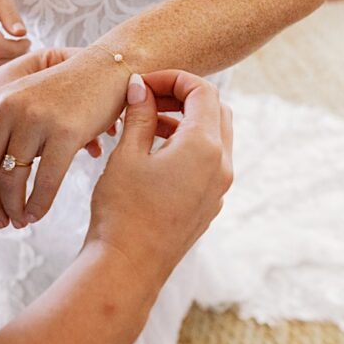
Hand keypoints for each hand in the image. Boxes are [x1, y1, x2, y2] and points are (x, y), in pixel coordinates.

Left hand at [0, 48, 129, 227]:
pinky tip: (37, 215)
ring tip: (18, 222)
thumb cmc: (61, 93)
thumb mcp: (19, 101)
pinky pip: (44, 180)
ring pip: (11, 178)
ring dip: (12, 208)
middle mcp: (5, 109)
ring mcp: (34, 119)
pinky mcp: (65, 131)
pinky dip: (38, 204)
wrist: (104, 70)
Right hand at [87, 71, 232, 273]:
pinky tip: (151, 154)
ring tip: (143, 125)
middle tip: (147, 98)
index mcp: (204, 147)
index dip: (174, 78)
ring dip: (184, 122)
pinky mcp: (208, 204)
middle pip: (216, 111)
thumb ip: (139, 115)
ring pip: (213, 138)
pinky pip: (207, 163)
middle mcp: (221, 165)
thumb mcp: (126, 154)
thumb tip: (141, 86)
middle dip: (183, 97)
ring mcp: (218, 187)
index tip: (143, 83)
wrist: (127, 265)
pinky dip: (186, 147)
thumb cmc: (122, 209)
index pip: (203, 92)